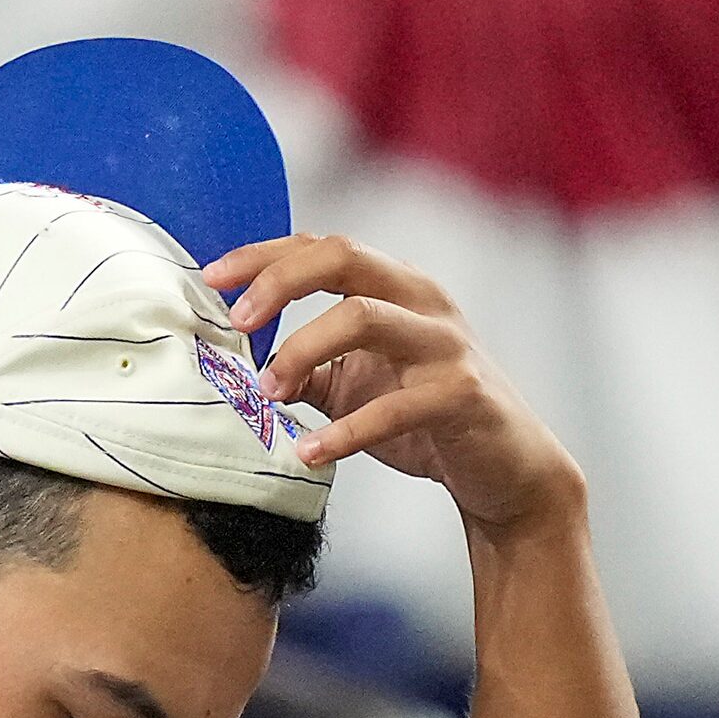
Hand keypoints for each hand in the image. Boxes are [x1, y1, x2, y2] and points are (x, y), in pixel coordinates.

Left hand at [203, 235, 581, 533]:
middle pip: (343, 256)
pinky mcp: (463, 395)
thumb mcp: (359, 386)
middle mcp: (424, 301)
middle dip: (279, 282)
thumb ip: (309, 370)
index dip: (261, 256)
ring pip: (363, 315)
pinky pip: (395, 405)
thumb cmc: (429, 421)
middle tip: (237, 322)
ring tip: (269, 392)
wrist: (508, 471)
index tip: (210, 279)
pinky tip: (310, 454)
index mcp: (396, 287)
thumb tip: (247, 371)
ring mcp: (447, 344)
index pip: (320, 247)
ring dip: (302, 349)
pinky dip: (345, 432)